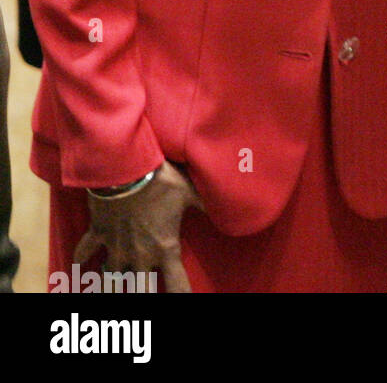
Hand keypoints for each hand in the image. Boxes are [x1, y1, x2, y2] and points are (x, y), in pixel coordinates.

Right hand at [76, 162, 202, 293]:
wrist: (125, 167)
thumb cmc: (161, 180)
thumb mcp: (189, 192)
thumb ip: (206, 204)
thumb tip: (227, 209)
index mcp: (164, 248)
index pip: (177, 284)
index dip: (182, 297)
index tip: (185, 302)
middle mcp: (139, 256)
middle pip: (140, 291)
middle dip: (142, 296)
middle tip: (143, 294)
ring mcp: (115, 247)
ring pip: (109, 280)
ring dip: (109, 287)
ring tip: (110, 290)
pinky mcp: (97, 234)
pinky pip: (84, 253)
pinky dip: (80, 260)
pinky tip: (76, 267)